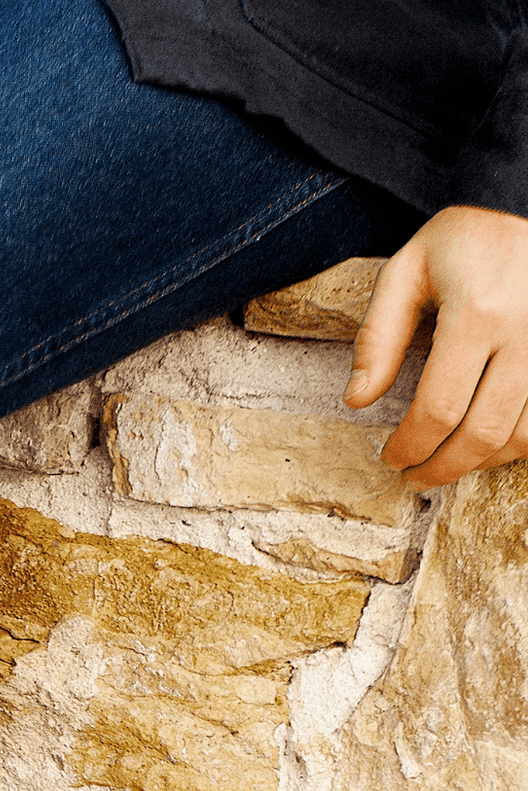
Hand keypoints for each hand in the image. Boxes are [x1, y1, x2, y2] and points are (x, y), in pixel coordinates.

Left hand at [346, 204, 527, 486]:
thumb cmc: (465, 236)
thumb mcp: (407, 271)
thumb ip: (378, 337)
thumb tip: (355, 401)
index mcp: (478, 313)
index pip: (438, 410)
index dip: (409, 447)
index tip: (389, 457)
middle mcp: (526, 332)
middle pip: (482, 434)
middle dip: (441, 469)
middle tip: (413, 477)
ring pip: (523, 437)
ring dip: (481, 463)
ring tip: (447, 464)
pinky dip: (517, 444)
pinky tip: (488, 444)